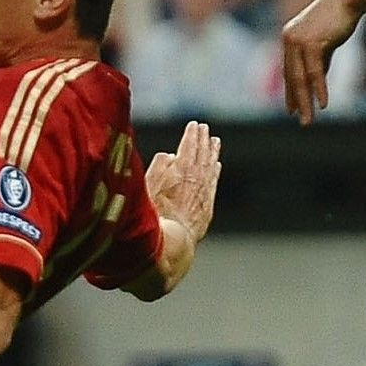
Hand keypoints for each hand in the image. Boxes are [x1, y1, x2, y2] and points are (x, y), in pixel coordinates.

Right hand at [145, 120, 221, 242]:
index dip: (192, 135)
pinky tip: (217, 166)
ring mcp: (204, 192)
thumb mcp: (148, 185)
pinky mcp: (207, 206)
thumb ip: (160, 166)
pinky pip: (213, 182)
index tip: (194, 125)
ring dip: (212, 153)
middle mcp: (196, 178)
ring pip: (210, 166)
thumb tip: (171, 155)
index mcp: (181, 169)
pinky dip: (215, 171)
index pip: (189, 146)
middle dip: (203, 140)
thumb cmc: (154, 213)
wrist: (172, 240)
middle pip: (202, 154)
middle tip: (205, 128)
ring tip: (215, 142)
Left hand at [280, 0, 362, 125]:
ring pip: (300, 78)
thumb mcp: (324, 42)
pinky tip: (323, 104)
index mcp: (289, 39)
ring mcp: (298, 41)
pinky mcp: (312, 43)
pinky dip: (319, 89)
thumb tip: (317, 81)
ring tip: (307, 119)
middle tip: (299, 119)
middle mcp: (289, 40)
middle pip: (292, 77)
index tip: (291, 109)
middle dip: (296, 101)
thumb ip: (319, 61)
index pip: (289, 70)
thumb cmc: (338, 18)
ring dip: (305, 101)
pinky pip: (315, 72)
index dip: (290, 91)